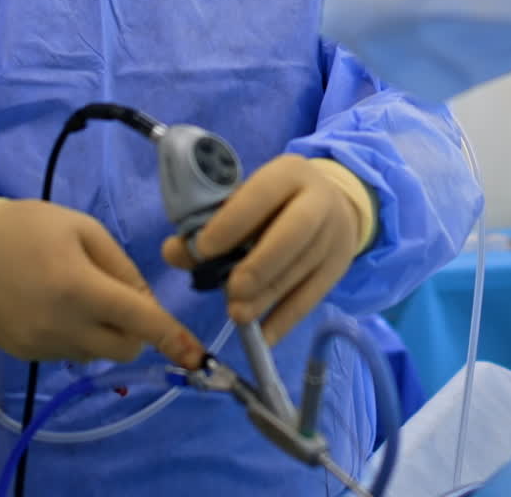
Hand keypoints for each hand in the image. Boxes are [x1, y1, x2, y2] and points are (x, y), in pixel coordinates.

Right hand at [0, 199, 203, 367]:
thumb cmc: (30, 227)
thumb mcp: (84, 229)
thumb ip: (121, 268)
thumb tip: (145, 305)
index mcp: (78, 288)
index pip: (137, 320)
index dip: (171, 337)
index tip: (197, 355)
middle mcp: (59, 326)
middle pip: (123, 348)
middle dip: (137, 330)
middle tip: (122, 297)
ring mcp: (39, 345)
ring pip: (97, 354)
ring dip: (105, 333)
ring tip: (81, 293)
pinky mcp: (23, 354)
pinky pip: (69, 354)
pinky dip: (79, 337)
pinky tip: (59, 305)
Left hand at [162, 154, 364, 345]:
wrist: (332, 205)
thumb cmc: (273, 203)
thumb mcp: (245, 199)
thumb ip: (208, 224)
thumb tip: (173, 251)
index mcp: (289, 173)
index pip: (262, 193)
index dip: (232, 222)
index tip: (202, 250)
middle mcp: (318, 200)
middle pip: (295, 231)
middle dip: (260, 263)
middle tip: (231, 289)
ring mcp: (333, 234)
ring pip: (301, 268)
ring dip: (267, 296)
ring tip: (237, 314)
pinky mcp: (337, 267)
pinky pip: (312, 296)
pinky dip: (285, 320)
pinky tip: (262, 336)